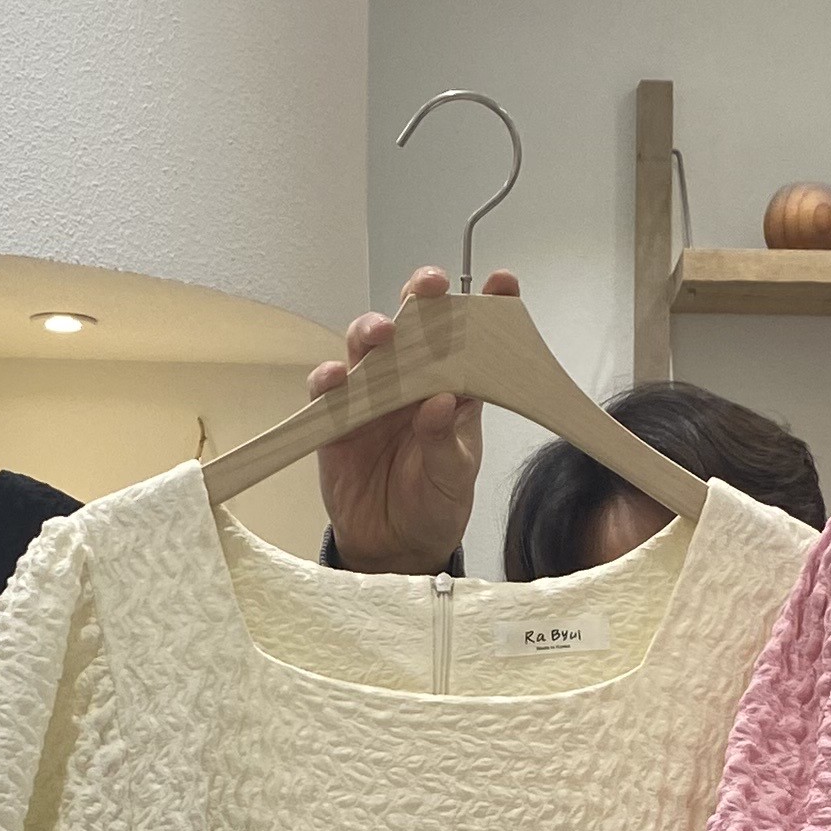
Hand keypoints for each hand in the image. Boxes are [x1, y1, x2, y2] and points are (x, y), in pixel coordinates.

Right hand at [309, 264, 518, 572]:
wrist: (394, 547)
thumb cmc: (435, 503)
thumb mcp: (453, 479)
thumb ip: (446, 443)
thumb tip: (440, 404)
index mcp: (455, 387)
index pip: (473, 337)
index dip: (488, 305)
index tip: (502, 283)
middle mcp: (413, 381)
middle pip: (414, 324)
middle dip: (421, 297)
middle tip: (429, 288)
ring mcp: (373, 394)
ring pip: (367, 345)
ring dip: (371, 330)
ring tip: (382, 333)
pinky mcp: (337, 418)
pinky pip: (328, 389)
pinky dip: (329, 379)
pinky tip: (336, 379)